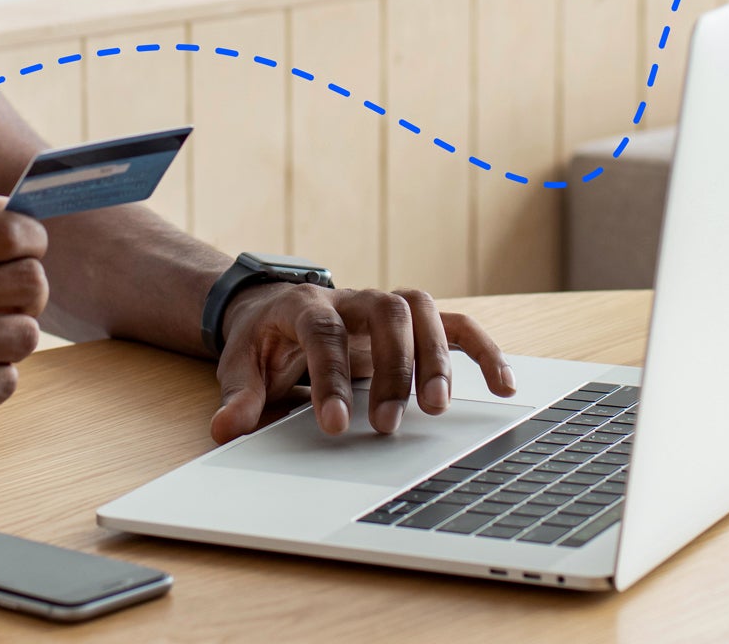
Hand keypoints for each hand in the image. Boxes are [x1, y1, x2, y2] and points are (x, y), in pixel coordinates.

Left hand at [209, 285, 515, 443]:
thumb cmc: (262, 339)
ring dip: (434, 359)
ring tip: (436, 409)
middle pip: (383, 315)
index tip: (333, 424)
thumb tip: (226, 429)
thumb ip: (239, 397)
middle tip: (386, 424)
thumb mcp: (240, 365)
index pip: (322, 332)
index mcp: (304, 305)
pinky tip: (502, 386)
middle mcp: (350, 298)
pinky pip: (455, 326)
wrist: (274, 307)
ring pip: (421, 312)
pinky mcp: (411, 323)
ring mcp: (383, 307)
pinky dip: (482, 351)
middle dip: (390, 369)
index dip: (329, 376)